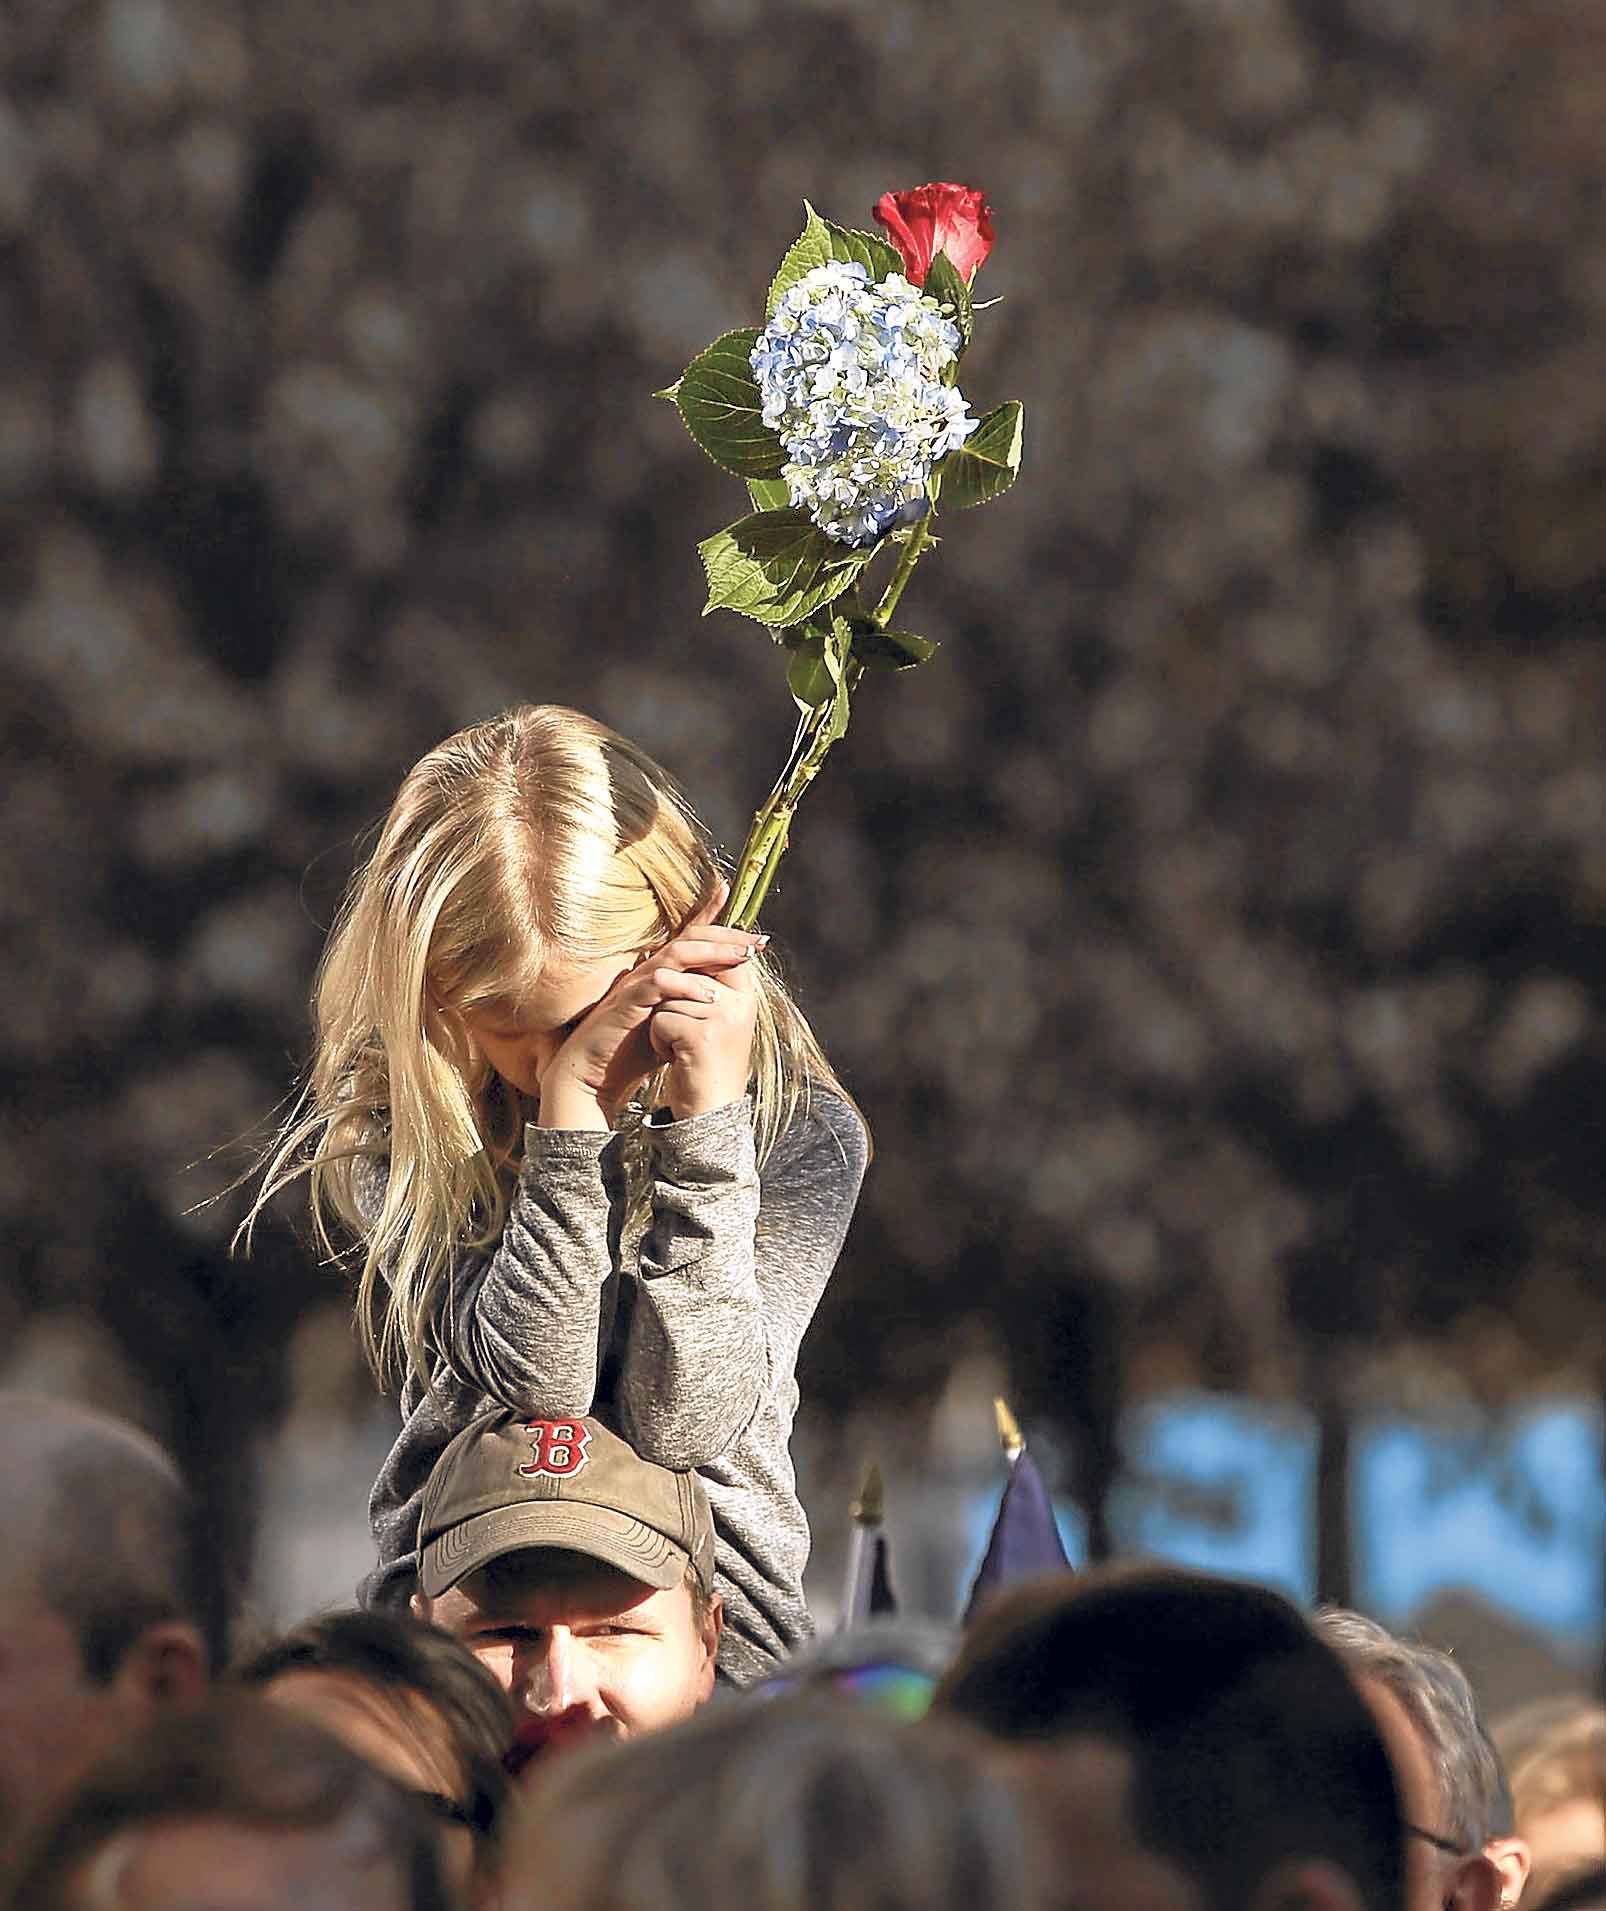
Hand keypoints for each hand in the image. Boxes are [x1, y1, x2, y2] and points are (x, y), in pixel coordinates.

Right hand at [537, 902, 762, 1127]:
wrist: (594, 1074)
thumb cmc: (631, 1050)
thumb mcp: (672, 1023)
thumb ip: (692, 1007)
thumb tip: (726, 1000)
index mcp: (661, 973)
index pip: (690, 937)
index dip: (712, 916)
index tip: (744, 909)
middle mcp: (649, 970)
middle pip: (690, 938)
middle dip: (725, 936)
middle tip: (757, 941)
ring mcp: (636, 983)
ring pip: (676, 954)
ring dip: (711, 953)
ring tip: (741, 957)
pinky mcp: (626, 1001)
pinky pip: (657, 984)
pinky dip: (685, 986)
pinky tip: (709, 993)